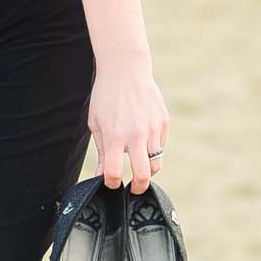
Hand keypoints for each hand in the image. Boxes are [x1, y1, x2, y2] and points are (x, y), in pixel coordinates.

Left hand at [89, 60, 169, 194]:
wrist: (125, 71)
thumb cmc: (106, 97)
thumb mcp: (96, 123)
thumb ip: (102, 151)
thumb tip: (102, 175)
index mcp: (115, 136)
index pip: (114, 172)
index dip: (111, 183)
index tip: (111, 183)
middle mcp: (136, 135)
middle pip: (143, 175)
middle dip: (138, 187)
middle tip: (133, 189)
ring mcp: (152, 128)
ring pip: (156, 163)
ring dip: (147, 169)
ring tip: (139, 168)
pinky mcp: (163, 122)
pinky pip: (161, 146)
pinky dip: (153, 150)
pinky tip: (143, 142)